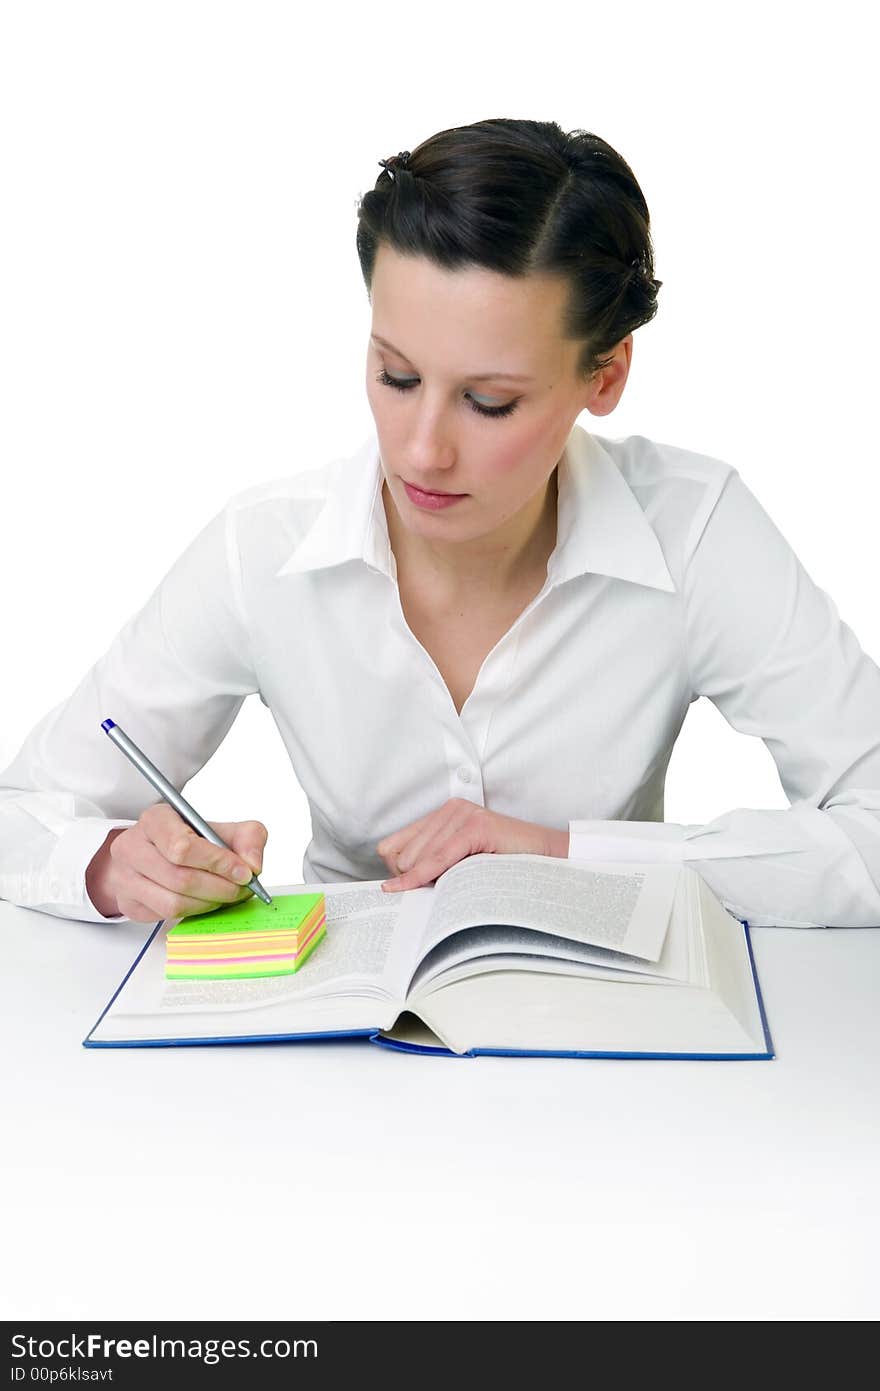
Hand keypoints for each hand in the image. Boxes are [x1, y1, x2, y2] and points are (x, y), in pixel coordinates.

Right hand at [85, 803, 268, 922]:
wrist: (151, 854)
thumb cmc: (186, 839)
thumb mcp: (219, 828)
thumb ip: (247, 837)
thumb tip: (253, 865)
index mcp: (155, 820)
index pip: (183, 847)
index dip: (217, 862)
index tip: (243, 872)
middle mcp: (133, 847)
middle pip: (180, 878)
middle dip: (219, 888)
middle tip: (242, 889)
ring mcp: (126, 878)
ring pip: (173, 903)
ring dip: (208, 903)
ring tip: (225, 895)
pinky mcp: (129, 903)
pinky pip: (166, 916)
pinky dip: (194, 912)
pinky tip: (206, 901)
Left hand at [376, 798, 568, 891]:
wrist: (550, 859)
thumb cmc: (508, 866)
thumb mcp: (463, 862)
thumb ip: (435, 864)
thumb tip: (395, 887)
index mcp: (445, 814)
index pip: (393, 846)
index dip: (396, 873)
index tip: (406, 891)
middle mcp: (450, 809)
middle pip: (401, 855)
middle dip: (411, 880)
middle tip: (436, 892)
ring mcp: (463, 814)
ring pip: (417, 859)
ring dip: (425, 881)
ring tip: (452, 887)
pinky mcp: (475, 826)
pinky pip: (437, 859)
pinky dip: (421, 877)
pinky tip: (410, 889)